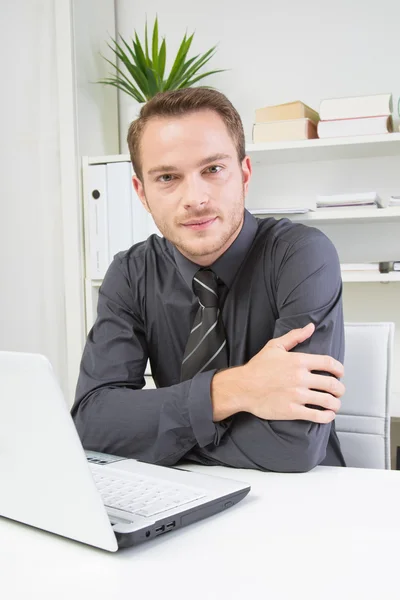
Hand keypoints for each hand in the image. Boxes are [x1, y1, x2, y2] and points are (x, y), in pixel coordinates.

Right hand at [211, 323, 344, 423]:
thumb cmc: (257, 367)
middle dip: (340, 389)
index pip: (329, 363)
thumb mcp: (274, 346)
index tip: (340, 373)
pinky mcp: (292, 410)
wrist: (243, 387)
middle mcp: (301, 378)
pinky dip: (326, 417)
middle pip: (332, 384)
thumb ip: (294, 336)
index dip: (339, 368)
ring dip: (336, 404)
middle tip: (339, 391)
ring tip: (335, 404)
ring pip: (328, 401)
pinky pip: (316, 416)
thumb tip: (310, 327)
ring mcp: (297, 395)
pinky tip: (328, 415)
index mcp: (299, 361)